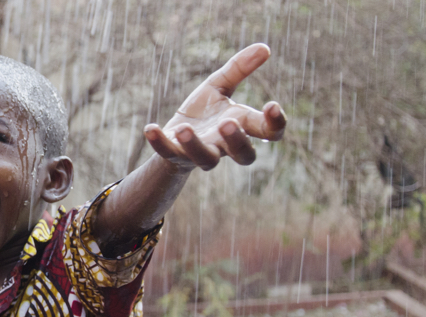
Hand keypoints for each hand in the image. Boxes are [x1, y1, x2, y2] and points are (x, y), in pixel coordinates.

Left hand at [144, 43, 287, 170]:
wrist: (176, 135)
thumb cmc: (204, 111)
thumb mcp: (219, 86)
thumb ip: (239, 69)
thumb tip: (264, 48)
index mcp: (243, 128)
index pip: (269, 133)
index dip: (275, 123)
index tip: (271, 105)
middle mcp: (226, 146)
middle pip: (244, 155)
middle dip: (237, 141)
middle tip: (227, 123)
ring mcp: (201, 154)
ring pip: (206, 160)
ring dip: (195, 145)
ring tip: (184, 128)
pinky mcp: (176, 156)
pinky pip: (168, 153)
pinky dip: (159, 142)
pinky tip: (150, 128)